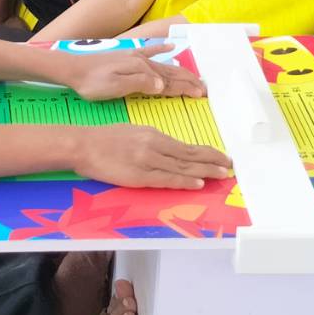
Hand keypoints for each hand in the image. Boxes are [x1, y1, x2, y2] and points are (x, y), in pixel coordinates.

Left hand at [58, 44, 205, 100]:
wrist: (73, 68)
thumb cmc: (92, 83)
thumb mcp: (115, 88)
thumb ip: (139, 85)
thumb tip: (162, 86)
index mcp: (141, 71)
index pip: (169, 81)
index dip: (186, 88)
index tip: (202, 94)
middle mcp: (142, 62)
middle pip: (170, 73)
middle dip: (189, 81)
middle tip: (205, 88)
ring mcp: (135, 57)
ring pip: (164, 65)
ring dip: (181, 71)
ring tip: (194, 76)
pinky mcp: (127, 54)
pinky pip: (149, 50)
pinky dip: (161, 49)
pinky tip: (171, 46)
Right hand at [72, 124, 232, 189]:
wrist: (83, 144)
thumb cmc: (104, 138)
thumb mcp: (133, 131)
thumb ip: (152, 141)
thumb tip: (170, 150)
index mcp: (153, 134)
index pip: (187, 146)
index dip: (208, 152)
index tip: (222, 157)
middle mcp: (154, 145)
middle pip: (190, 155)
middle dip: (213, 161)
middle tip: (230, 166)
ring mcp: (147, 161)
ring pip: (182, 167)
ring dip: (205, 171)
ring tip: (223, 174)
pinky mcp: (138, 175)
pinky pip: (166, 179)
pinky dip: (184, 181)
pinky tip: (197, 182)